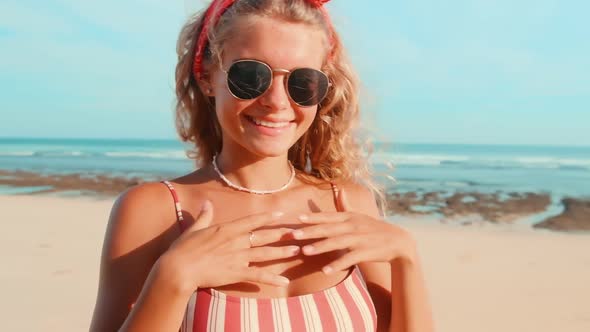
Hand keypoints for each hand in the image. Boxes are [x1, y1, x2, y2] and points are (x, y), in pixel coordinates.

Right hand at [158, 201, 299, 293]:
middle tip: (298, 231)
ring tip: (297, 250)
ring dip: (282, 252)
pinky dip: (272, 279)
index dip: (268, 217)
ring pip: (265, 254)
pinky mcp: (236, 273)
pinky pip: (258, 275)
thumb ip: (204, 216)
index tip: (282, 213)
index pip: (252, 221)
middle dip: (282, 233)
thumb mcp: (194, 229)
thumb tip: (207, 203)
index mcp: (227, 229)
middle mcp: (236, 241)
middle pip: (264, 236)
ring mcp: (237, 257)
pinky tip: (285, 281)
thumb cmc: (182, 249)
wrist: (177, 269)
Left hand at [292, 188, 417, 273]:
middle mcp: (353, 226)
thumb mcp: (360, 215)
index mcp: (349, 217)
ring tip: (305, 251)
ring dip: (320, 247)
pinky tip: (325, 270)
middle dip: (309, 231)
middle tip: (292, 235)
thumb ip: (346, 205)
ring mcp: (359, 238)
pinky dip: (337, 264)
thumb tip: (338, 189)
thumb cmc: (374, 229)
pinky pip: (349, 258)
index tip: (296, 218)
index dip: (312, 217)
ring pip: (337, 242)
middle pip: (328, 228)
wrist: (398, 242)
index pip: (327, 216)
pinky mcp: (366, 252)